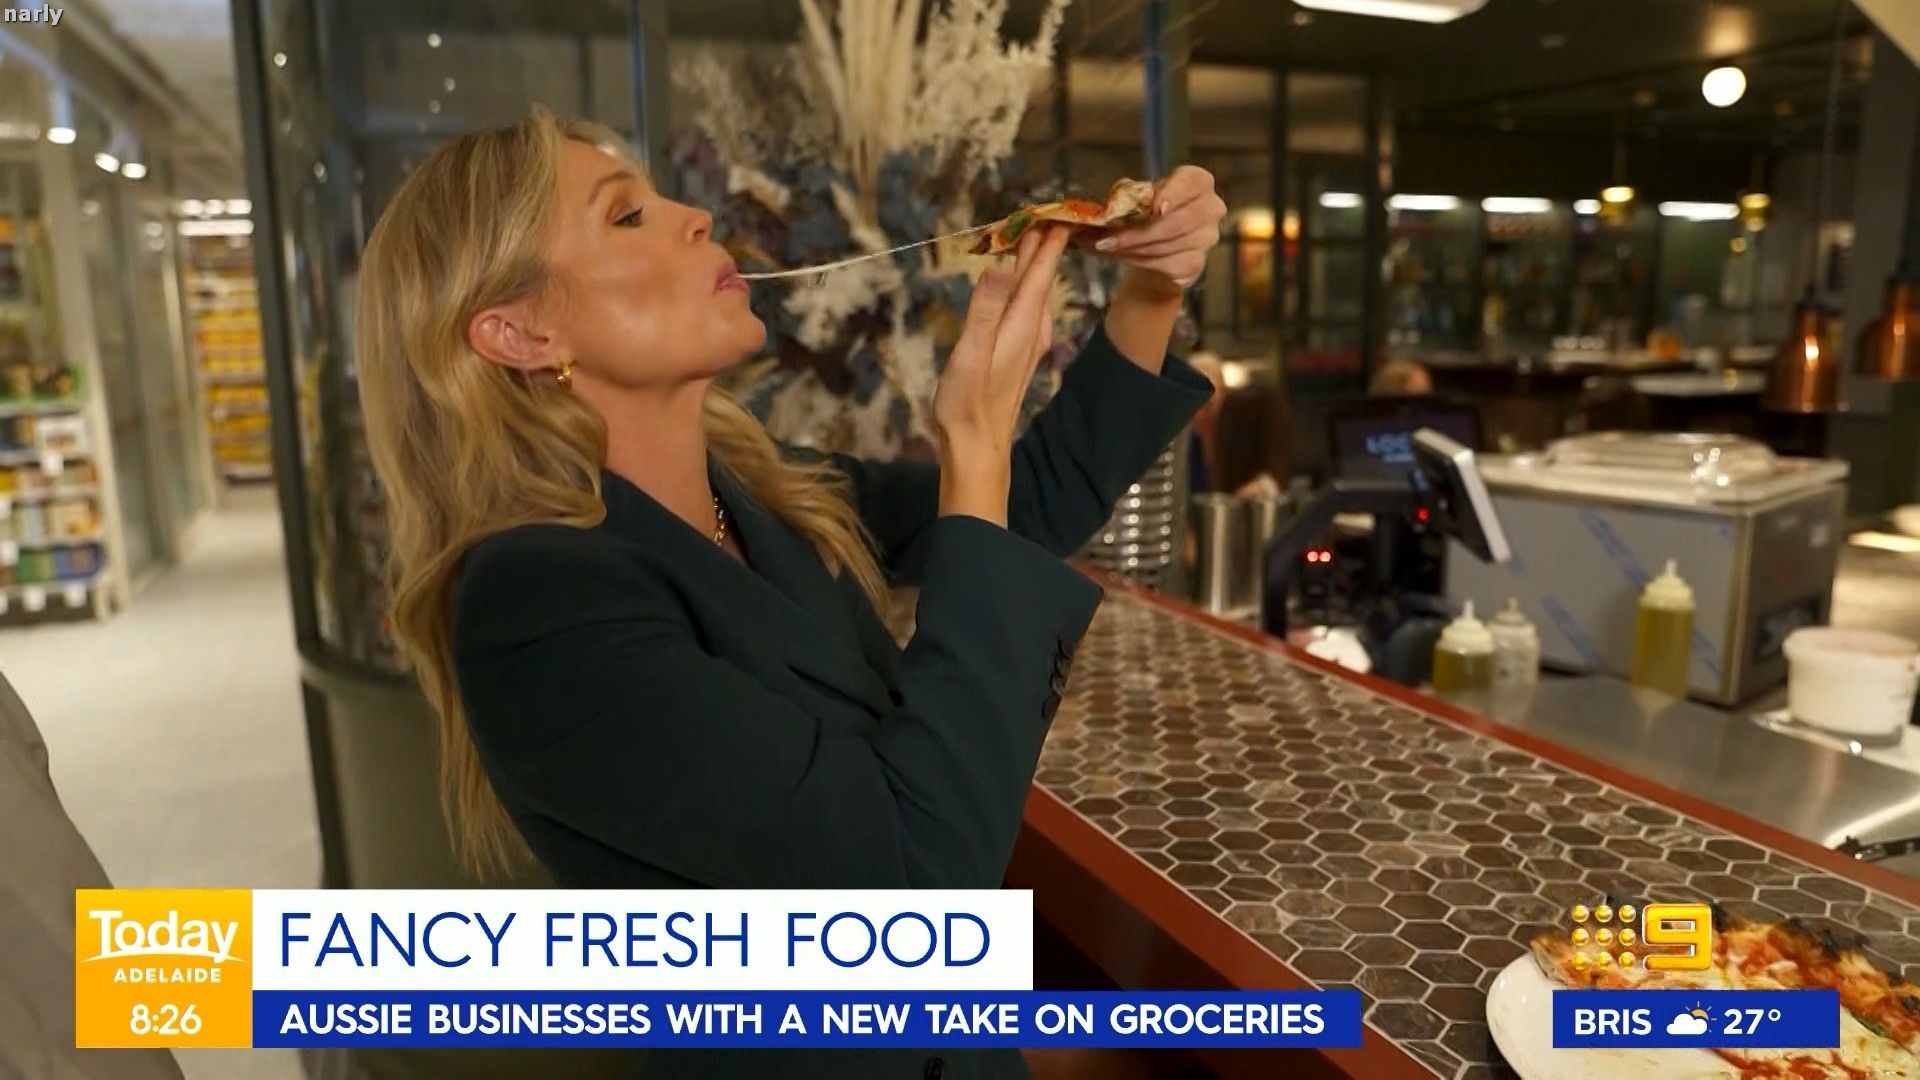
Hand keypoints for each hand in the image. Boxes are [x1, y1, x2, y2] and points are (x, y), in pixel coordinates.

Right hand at [933, 224, 1071, 524]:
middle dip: (1043, 242)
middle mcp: (1032, 328)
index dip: (1048, 236)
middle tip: (1044, 207)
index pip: (1041, 269)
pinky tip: (1020, 282)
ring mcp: (1028, 341)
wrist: (977, 446)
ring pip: (1036, 290)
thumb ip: (985, 310)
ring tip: (1032, 235)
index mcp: (1022, 323)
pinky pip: (1028, 305)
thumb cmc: (967, 403)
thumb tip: (1001, 267)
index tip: (1056, 204)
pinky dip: (1026, 283)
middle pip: (1042, 276)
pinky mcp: (1018, 351)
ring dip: (1035, 262)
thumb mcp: (970, 354)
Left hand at [1087, 165, 1225, 296]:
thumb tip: (1098, 215)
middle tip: (1108, 240)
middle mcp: (1211, 207)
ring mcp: (1208, 237)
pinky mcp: (1198, 263)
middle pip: (1178, 222)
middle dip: (1139, 233)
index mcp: (1197, 182)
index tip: (1153, 208)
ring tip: (1109, 247)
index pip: (1192, 182)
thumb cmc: (1146, 215)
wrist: (1151, 248)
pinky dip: (1143, 262)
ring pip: (1170, 246)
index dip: (1173, 194)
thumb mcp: (1137, 200)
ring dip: (1135, 248)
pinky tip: (1126, 257)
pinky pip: (1170, 265)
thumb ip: (1127, 201)